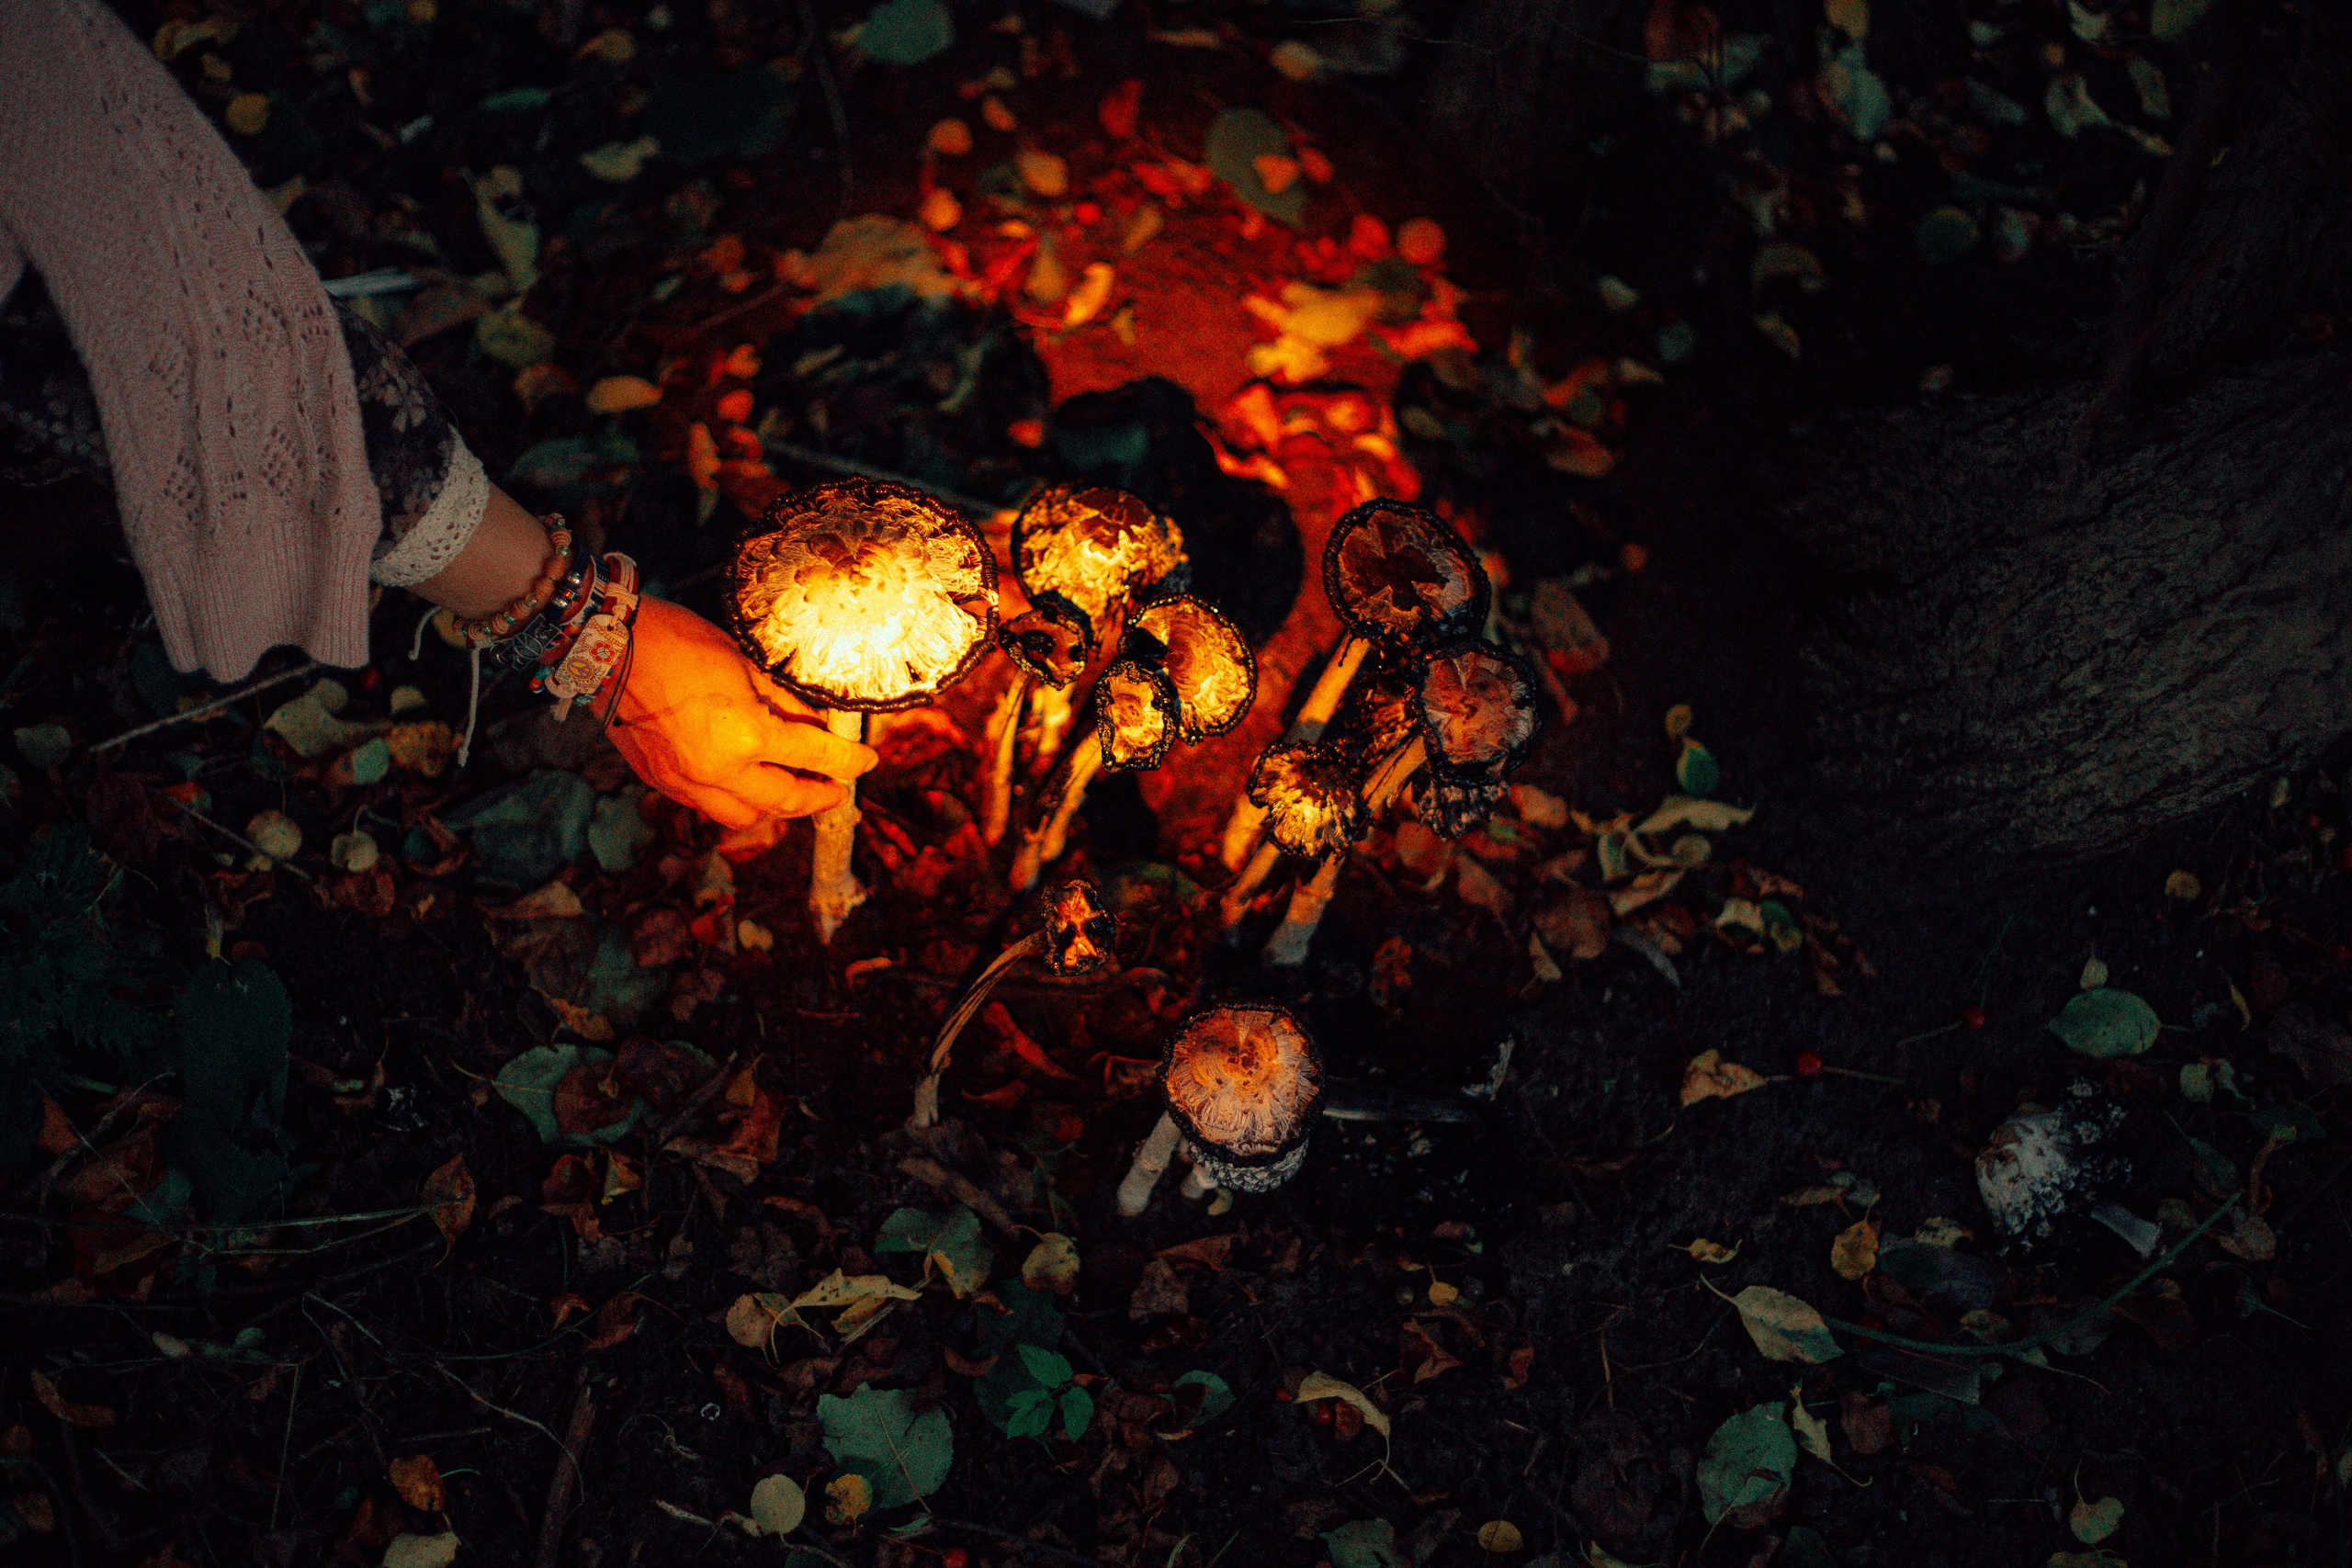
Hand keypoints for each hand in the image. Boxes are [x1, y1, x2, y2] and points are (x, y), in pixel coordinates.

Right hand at [603, 597, 877, 827]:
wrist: (607, 644)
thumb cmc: (678, 641)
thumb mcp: (746, 664)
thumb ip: (786, 703)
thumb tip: (818, 726)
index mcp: (746, 736)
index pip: (815, 756)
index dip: (848, 761)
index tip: (865, 762)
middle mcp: (718, 770)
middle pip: (784, 802)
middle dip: (817, 798)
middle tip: (836, 791)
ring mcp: (685, 782)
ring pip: (743, 817)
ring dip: (773, 808)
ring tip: (790, 790)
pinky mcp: (660, 782)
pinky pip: (706, 807)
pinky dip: (732, 800)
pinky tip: (742, 783)